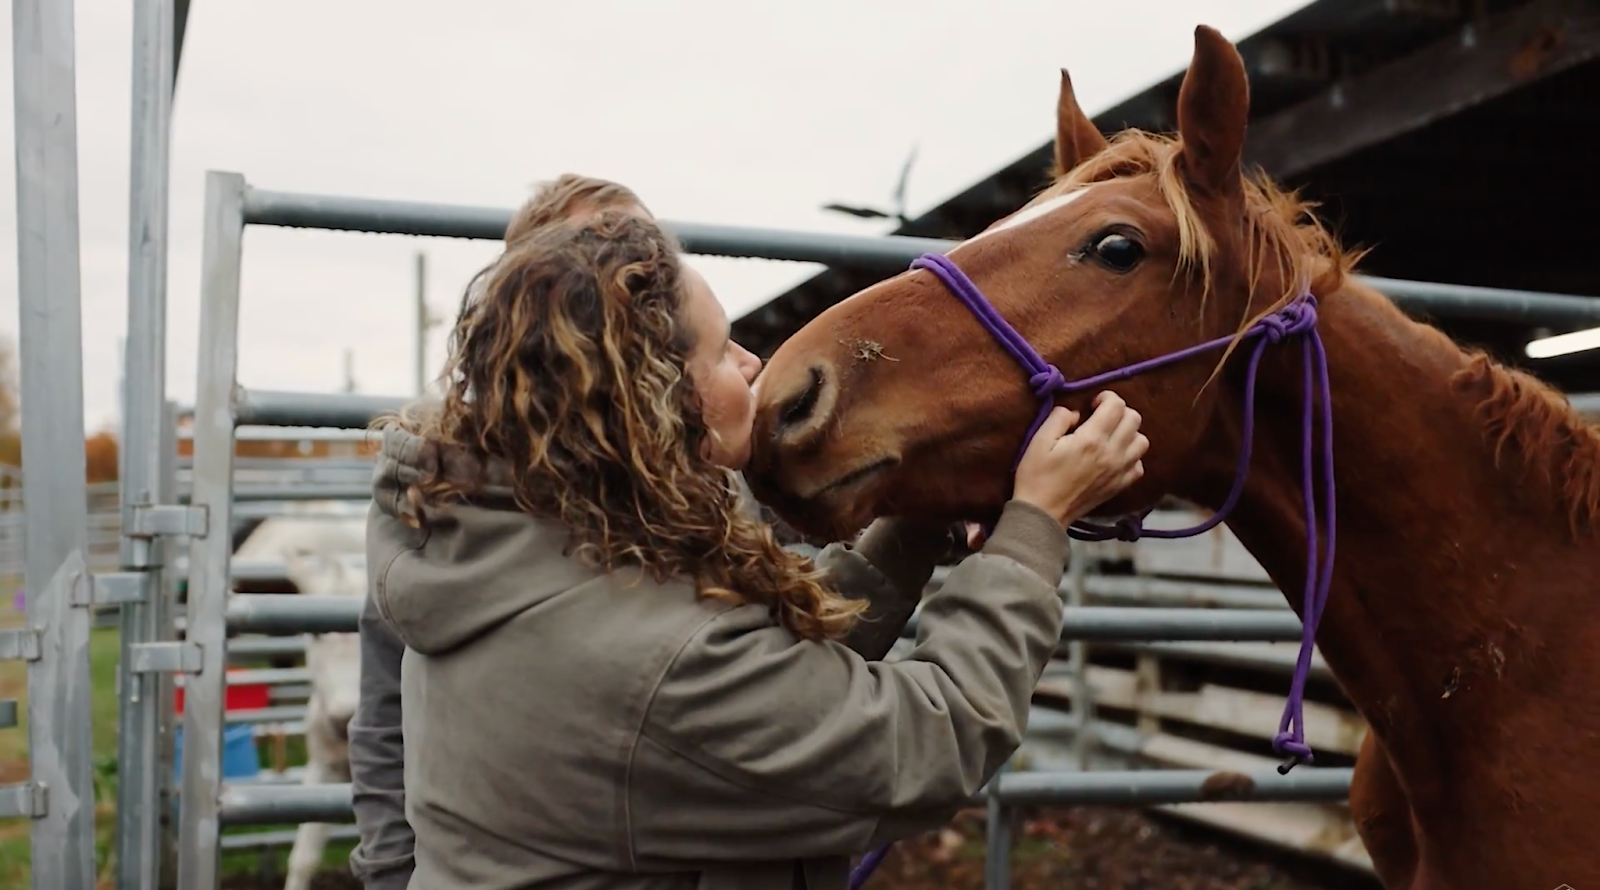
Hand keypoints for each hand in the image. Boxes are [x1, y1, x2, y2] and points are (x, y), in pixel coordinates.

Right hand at [1012, 391, 1147, 527]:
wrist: (1043, 513)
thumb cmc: (1037, 476)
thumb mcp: (1039, 440)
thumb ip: (1059, 418)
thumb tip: (1076, 412)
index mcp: (1091, 439)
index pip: (1116, 405)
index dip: (1106, 397)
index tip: (1093, 404)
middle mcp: (1112, 453)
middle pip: (1134, 419)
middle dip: (1119, 411)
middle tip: (1101, 416)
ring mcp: (1119, 471)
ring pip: (1142, 441)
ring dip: (1129, 433)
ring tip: (1111, 435)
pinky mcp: (1120, 486)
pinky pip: (1139, 465)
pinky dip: (1131, 456)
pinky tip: (1115, 456)